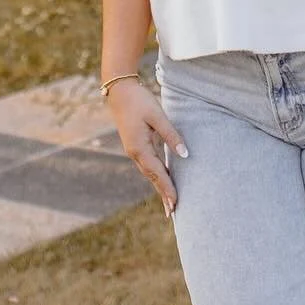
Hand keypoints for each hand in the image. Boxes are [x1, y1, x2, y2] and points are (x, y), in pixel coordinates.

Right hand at [107, 78, 186, 213]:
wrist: (119, 92)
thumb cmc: (139, 101)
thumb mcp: (158, 116)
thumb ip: (171, 135)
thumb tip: (185, 154)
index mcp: (139, 149)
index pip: (157, 174)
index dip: (168, 189)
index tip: (176, 204)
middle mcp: (135, 153)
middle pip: (152, 178)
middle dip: (163, 194)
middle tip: (173, 213)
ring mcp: (134, 150)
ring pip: (149, 173)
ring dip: (160, 187)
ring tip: (170, 202)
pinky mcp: (136, 145)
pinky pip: (148, 165)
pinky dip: (156, 176)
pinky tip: (162, 180)